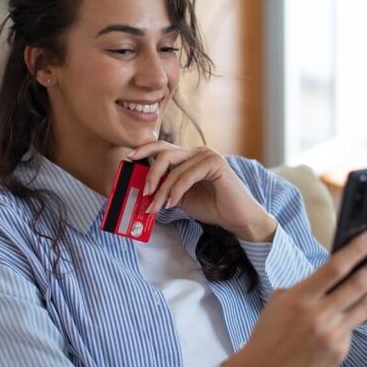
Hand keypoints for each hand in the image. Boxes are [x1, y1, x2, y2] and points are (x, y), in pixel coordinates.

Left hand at [127, 142, 273, 239]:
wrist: (238, 219)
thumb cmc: (213, 207)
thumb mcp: (181, 197)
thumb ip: (165, 189)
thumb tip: (142, 191)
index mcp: (190, 157)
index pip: (162, 147)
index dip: (144, 150)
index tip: (128, 160)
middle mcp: (198, 152)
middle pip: (164, 152)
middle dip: (149, 172)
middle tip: (143, 193)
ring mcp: (207, 155)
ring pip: (174, 167)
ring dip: (160, 190)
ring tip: (155, 208)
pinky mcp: (216, 164)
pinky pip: (187, 175)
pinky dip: (175, 190)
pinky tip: (171, 204)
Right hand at [221, 231, 366, 366]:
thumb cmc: (269, 334)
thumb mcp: (280, 303)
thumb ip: (306, 289)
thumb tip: (334, 276)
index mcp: (301, 298)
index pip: (335, 267)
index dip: (357, 250)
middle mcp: (319, 315)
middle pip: (358, 284)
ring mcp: (332, 335)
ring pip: (366, 307)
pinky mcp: (339, 352)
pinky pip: (352, 328)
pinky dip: (355, 317)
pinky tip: (359, 311)